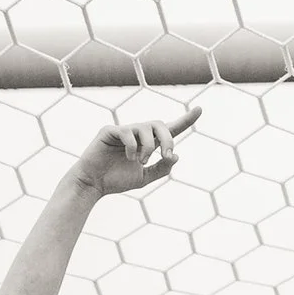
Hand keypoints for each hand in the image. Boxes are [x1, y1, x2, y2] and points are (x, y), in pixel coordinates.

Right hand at [72, 104, 202, 196]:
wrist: (94, 184)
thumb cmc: (117, 180)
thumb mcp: (145, 177)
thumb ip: (162, 168)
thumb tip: (176, 155)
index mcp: (148, 143)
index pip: (170, 129)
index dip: (185, 120)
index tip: (199, 109)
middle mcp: (137, 134)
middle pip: (160, 124)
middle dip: (168, 140)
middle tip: (167, 155)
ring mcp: (123, 130)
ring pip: (146, 128)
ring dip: (148, 147)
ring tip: (140, 161)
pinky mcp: (109, 130)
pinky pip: (128, 132)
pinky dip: (133, 146)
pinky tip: (128, 157)